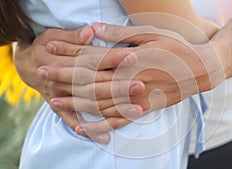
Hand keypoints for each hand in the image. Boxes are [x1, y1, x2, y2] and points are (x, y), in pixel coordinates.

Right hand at [14, 26, 144, 132]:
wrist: (28, 65)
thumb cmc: (45, 46)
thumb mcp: (54, 35)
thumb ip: (74, 36)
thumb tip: (91, 31)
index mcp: (64, 59)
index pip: (94, 59)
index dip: (113, 58)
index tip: (133, 57)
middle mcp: (64, 80)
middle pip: (96, 84)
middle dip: (119, 86)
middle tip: (141, 85)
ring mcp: (62, 97)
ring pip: (91, 105)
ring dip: (113, 109)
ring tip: (136, 111)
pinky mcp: (60, 108)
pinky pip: (74, 121)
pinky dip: (88, 129)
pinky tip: (104, 138)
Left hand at [44, 23, 224, 142]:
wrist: (199, 70)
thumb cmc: (175, 48)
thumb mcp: (150, 34)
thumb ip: (120, 34)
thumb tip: (93, 29)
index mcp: (129, 60)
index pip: (91, 56)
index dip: (69, 52)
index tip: (50, 49)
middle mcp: (129, 81)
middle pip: (89, 81)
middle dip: (63, 77)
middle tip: (43, 74)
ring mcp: (135, 99)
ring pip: (98, 103)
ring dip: (74, 102)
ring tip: (54, 100)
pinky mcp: (142, 110)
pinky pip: (115, 121)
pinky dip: (97, 126)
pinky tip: (81, 127)